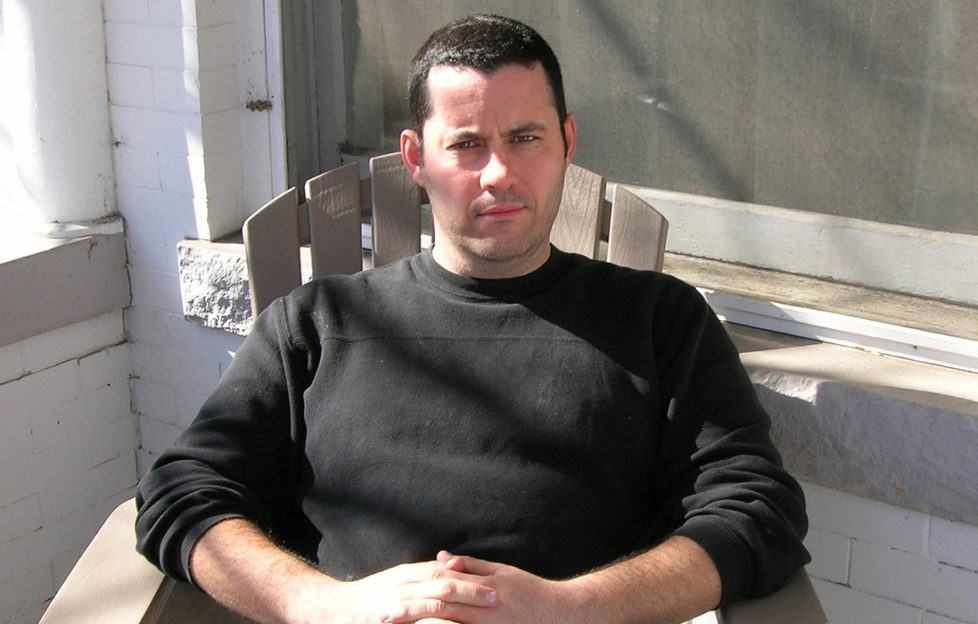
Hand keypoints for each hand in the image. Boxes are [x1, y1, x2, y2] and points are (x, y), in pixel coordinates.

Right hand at [286, 559, 500, 623]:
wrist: (329, 608)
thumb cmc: (366, 598)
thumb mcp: (395, 583)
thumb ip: (420, 578)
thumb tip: (448, 572)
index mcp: (408, 574)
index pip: (445, 570)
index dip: (470, 576)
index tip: (494, 582)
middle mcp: (404, 583)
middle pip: (445, 582)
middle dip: (473, 590)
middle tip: (497, 597)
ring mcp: (395, 601)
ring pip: (434, 600)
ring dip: (461, 606)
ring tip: (482, 611)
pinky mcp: (389, 616)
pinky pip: (417, 617)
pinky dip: (436, 622)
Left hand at [379, 552, 583, 623]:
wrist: (562, 616)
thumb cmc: (531, 593)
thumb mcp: (503, 572)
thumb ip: (471, 566)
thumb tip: (443, 558)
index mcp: (481, 589)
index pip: (441, 587)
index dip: (414, 592)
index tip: (389, 597)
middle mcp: (481, 610)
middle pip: (438, 610)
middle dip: (409, 614)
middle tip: (382, 618)